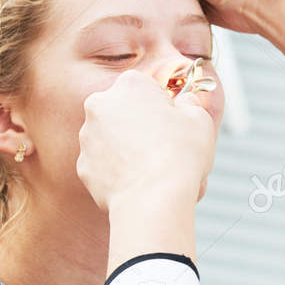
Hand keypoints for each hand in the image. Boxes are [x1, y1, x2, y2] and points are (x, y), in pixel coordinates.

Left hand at [77, 70, 217, 214]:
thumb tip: (185, 103)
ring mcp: (87, 137)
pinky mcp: (84, 166)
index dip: (161, 106)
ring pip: (110, 138)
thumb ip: (189, 104)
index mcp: (130, 85)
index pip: (145, 87)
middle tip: (161, 145)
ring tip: (150, 168)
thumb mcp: (199, 120)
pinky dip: (116, 171)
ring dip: (125, 147)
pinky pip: (103, 164)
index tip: (172, 123)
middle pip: (122, 110)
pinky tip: (135, 182)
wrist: (153, 199)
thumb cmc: (180, 156)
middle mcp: (100, 104)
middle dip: (138, 123)